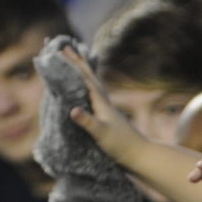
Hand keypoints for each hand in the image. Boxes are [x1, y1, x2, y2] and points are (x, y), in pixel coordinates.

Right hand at [56, 44, 146, 163]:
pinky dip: (86, 86)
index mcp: (101, 102)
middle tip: (66, 47)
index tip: (62, 50)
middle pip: (88, 76)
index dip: (73, 64)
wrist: (140, 154)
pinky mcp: (106, 116)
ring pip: (91, 83)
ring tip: (76, 61)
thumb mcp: (101, 133)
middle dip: (76, 61)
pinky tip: (85, 89)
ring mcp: (105, 108)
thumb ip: (87, 122)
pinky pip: (93, 94)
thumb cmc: (121, 144)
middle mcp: (104, 101)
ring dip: (82, 71)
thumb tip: (73, 110)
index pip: (84, 78)